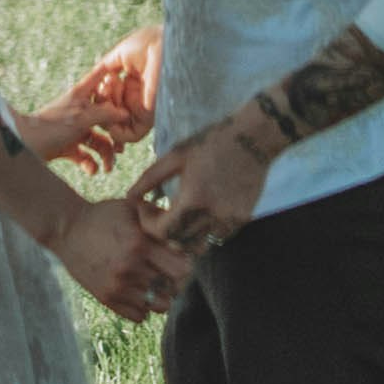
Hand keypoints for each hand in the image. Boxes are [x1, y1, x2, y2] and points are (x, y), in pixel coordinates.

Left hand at [19, 73, 136, 176]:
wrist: (24, 146)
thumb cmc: (50, 126)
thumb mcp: (82, 117)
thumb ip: (105, 114)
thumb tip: (125, 112)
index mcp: (82, 95)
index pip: (101, 77)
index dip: (116, 79)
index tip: (129, 86)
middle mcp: (80, 110)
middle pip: (106, 117)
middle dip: (115, 134)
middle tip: (121, 147)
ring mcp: (74, 129)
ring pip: (98, 139)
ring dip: (105, 154)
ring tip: (108, 167)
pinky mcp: (67, 146)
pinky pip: (85, 155)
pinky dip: (90, 164)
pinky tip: (91, 170)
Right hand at [57, 196, 184, 323]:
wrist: (66, 229)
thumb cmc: (103, 215)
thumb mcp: (131, 207)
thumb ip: (158, 217)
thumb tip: (185, 229)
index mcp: (139, 244)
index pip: (182, 269)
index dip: (186, 264)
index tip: (180, 258)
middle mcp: (130, 269)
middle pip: (174, 290)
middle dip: (176, 281)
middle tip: (169, 272)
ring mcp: (117, 287)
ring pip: (159, 306)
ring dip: (161, 295)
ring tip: (154, 282)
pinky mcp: (107, 299)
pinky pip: (140, 316)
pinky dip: (143, 307)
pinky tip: (138, 290)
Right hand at [58, 24, 160, 152]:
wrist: (163, 44)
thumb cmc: (147, 44)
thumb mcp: (121, 55)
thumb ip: (106, 68)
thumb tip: (95, 80)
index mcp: (134, 83)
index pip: (112, 99)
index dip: (100, 96)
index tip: (99, 84)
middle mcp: (139, 98)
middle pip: (111, 113)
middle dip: (100, 105)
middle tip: (103, 89)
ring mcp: (144, 109)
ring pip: (117, 125)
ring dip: (105, 114)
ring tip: (107, 97)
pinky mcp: (149, 118)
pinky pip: (130, 135)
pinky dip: (115, 130)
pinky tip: (111, 111)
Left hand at [131, 110, 271, 264]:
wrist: (253, 138)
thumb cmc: (210, 142)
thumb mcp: (176, 156)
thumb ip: (149, 179)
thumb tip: (129, 197)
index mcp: (193, 199)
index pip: (162, 232)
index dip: (148, 224)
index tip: (146, 209)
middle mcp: (213, 216)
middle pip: (178, 243)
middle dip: (164, 232)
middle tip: (159, 213)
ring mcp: (230, 221)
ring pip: (199, 246)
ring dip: (184, 237)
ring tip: (179, 217)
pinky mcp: (242, 220)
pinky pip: (217, 237)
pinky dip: (204, 231)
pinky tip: (200, 211)